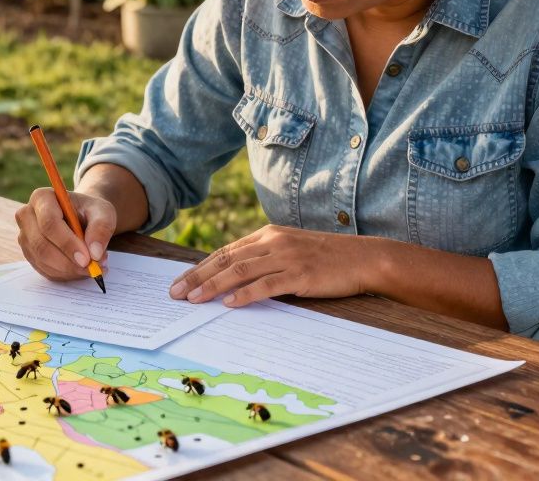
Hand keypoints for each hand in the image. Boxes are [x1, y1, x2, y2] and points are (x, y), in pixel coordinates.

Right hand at [15, 188, 115, 281]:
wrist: (81, 217)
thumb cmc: (90, 212)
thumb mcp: (103, 212)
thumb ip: (101, 228)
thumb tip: (94, 253)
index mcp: (42, 198)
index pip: (49, 223)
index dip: (67, 243)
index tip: (87, 258)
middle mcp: (27, 215)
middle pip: (41, 245)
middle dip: (68, 262)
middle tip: (91, 269)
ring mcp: (25, 236)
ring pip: (42, 260)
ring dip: (68, 270)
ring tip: (92, 268)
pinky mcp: (29, 253)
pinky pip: (44, 270)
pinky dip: (65, 274)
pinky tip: (80, 269)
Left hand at [169, 225, 371, 307]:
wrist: (363, 258)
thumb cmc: (326, 258)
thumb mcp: (290, 251)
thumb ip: (265, 259)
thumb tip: (234, 279)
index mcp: (268, 235)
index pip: (225, 252)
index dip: (199, 267)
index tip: (179, 281)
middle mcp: (273, 242)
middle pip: (226, 260)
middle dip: (197, 276)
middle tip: (175, 293)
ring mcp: (286, 257)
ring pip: (240, 271)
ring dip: (212, 285)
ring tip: (193, 299)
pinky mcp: (300, 274)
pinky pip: (266, 285)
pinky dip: (245, 294)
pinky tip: (229, 303)